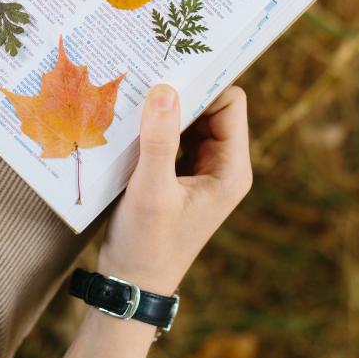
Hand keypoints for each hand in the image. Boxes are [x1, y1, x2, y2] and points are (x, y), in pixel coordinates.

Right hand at [98, 84, 253, 296]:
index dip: (204, 84)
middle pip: (210, 107)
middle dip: (181, 93)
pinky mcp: (179, 174)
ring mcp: (201, 170)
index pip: (230, 103)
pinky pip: (172, 137)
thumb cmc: (146, 245)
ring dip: (164, 110)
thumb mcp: (150, 191)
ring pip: (189, 120)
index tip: (169, 71)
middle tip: (147, 74)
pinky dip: (154, 127)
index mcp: (231, 169)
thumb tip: (166, 90)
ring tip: (133, 94)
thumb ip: (159, 141)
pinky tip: (127, 121)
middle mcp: (222, 166)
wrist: (131, 286)